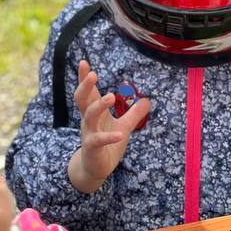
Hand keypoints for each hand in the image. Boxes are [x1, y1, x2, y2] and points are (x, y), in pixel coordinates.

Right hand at [67, 60, 150, 193]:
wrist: (96, 168)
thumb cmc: (107, 145)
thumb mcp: (124, 126)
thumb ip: (133, 114)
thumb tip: (148, 99)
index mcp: (94, 112)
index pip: (88, 92)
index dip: (84, 77)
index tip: (83, 62)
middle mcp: (88, 120)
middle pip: (82, 99)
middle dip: (85, 86)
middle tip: (93, 73)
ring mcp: (88, 133)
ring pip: (89, 115)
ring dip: (98, 105)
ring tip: (110, 96)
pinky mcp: (92, 148)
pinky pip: (98, 140)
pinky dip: (109, 137)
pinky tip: (120, 135)